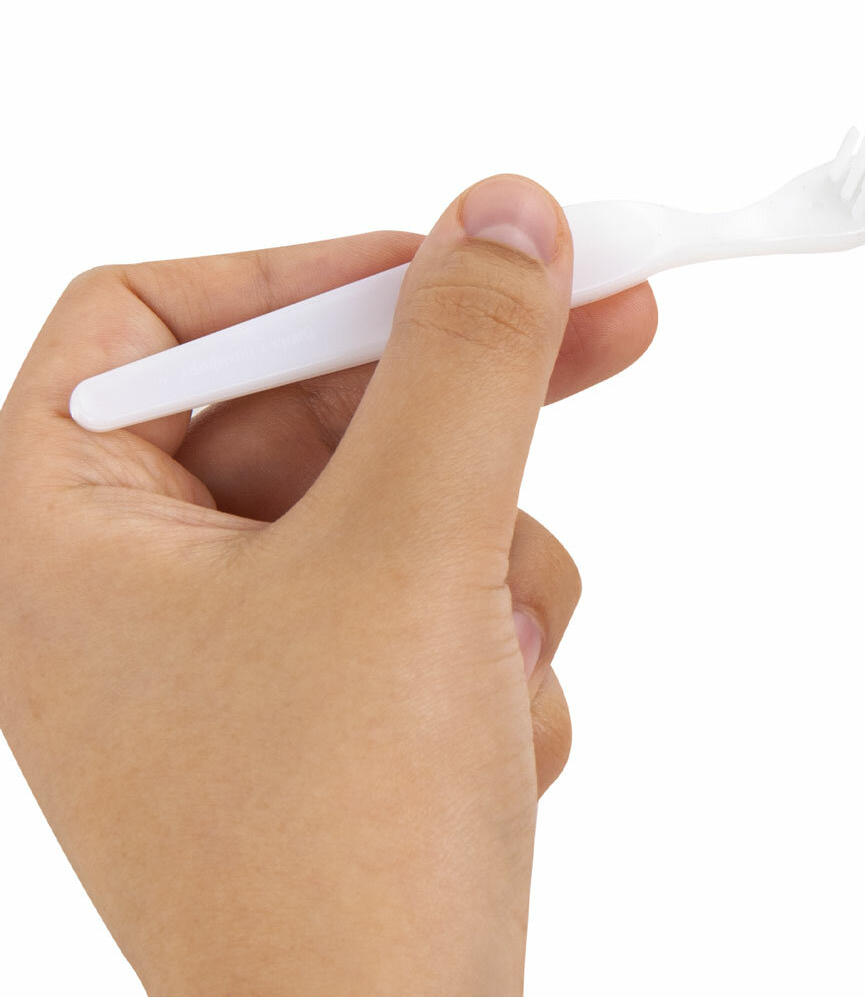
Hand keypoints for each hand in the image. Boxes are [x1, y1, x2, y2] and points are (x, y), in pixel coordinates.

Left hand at [0, 175, 655, 995]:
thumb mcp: (409, 554)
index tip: (449, 259)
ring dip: (489, 549)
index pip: (151, 316)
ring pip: (400, 494)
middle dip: (462, 389)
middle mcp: (135, 589)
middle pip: (312, 398)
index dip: (304, 270)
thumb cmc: (336, 849)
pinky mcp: (333, 705)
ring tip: (501, 657)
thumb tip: (508, 209)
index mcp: (60, 538)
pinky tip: (500, 730)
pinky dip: (492, 632)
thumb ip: (462, 360)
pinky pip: (434, 588)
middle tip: (609, 317)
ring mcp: (239, 652)